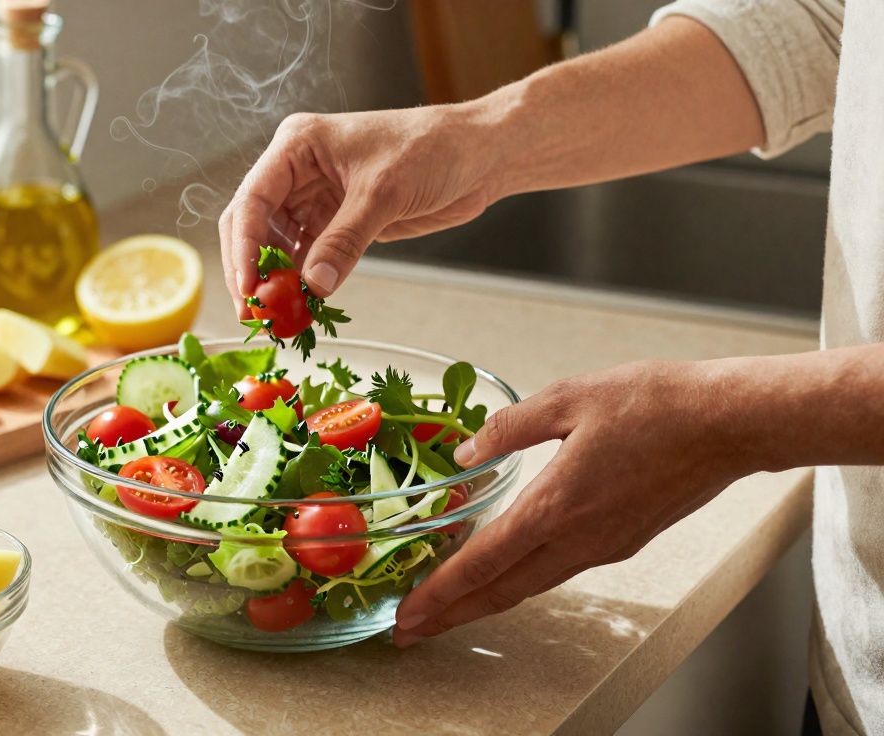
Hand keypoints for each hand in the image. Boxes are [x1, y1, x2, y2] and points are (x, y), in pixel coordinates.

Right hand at [218, 106, 502, 315]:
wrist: (479, 155)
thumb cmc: (433, 148)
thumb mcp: (384, 193)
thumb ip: (345, 240)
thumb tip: (313, 286)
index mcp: (298, 146)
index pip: (252, 200)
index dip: (244, 247)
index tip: (249, 288)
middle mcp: (297, 170)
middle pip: (253, 225)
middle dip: (251, 270)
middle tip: (255, 313)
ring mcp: (314, 197)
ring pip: (276, 246)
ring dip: (275, 282)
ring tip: (278, 318)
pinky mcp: (335, 221)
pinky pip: (306, 257)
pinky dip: (301, 283)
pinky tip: (302, 307)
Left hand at [393, 359, 756, 646]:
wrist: (729, 423)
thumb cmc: (656, 404)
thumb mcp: (567, 397)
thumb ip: (509, 428)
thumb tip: (468, 451)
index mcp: (557, 506)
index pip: (483, 563)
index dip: (440, 594)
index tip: (408, 615)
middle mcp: (578, 539)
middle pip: (502, 591)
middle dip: (452, 614)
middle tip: (410, 631)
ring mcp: (604, 546)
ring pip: (532, 585)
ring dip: (485, 600)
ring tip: (449, 609)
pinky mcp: (623, 540)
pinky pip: (559, 569)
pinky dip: (521, 579)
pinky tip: (506, 570)